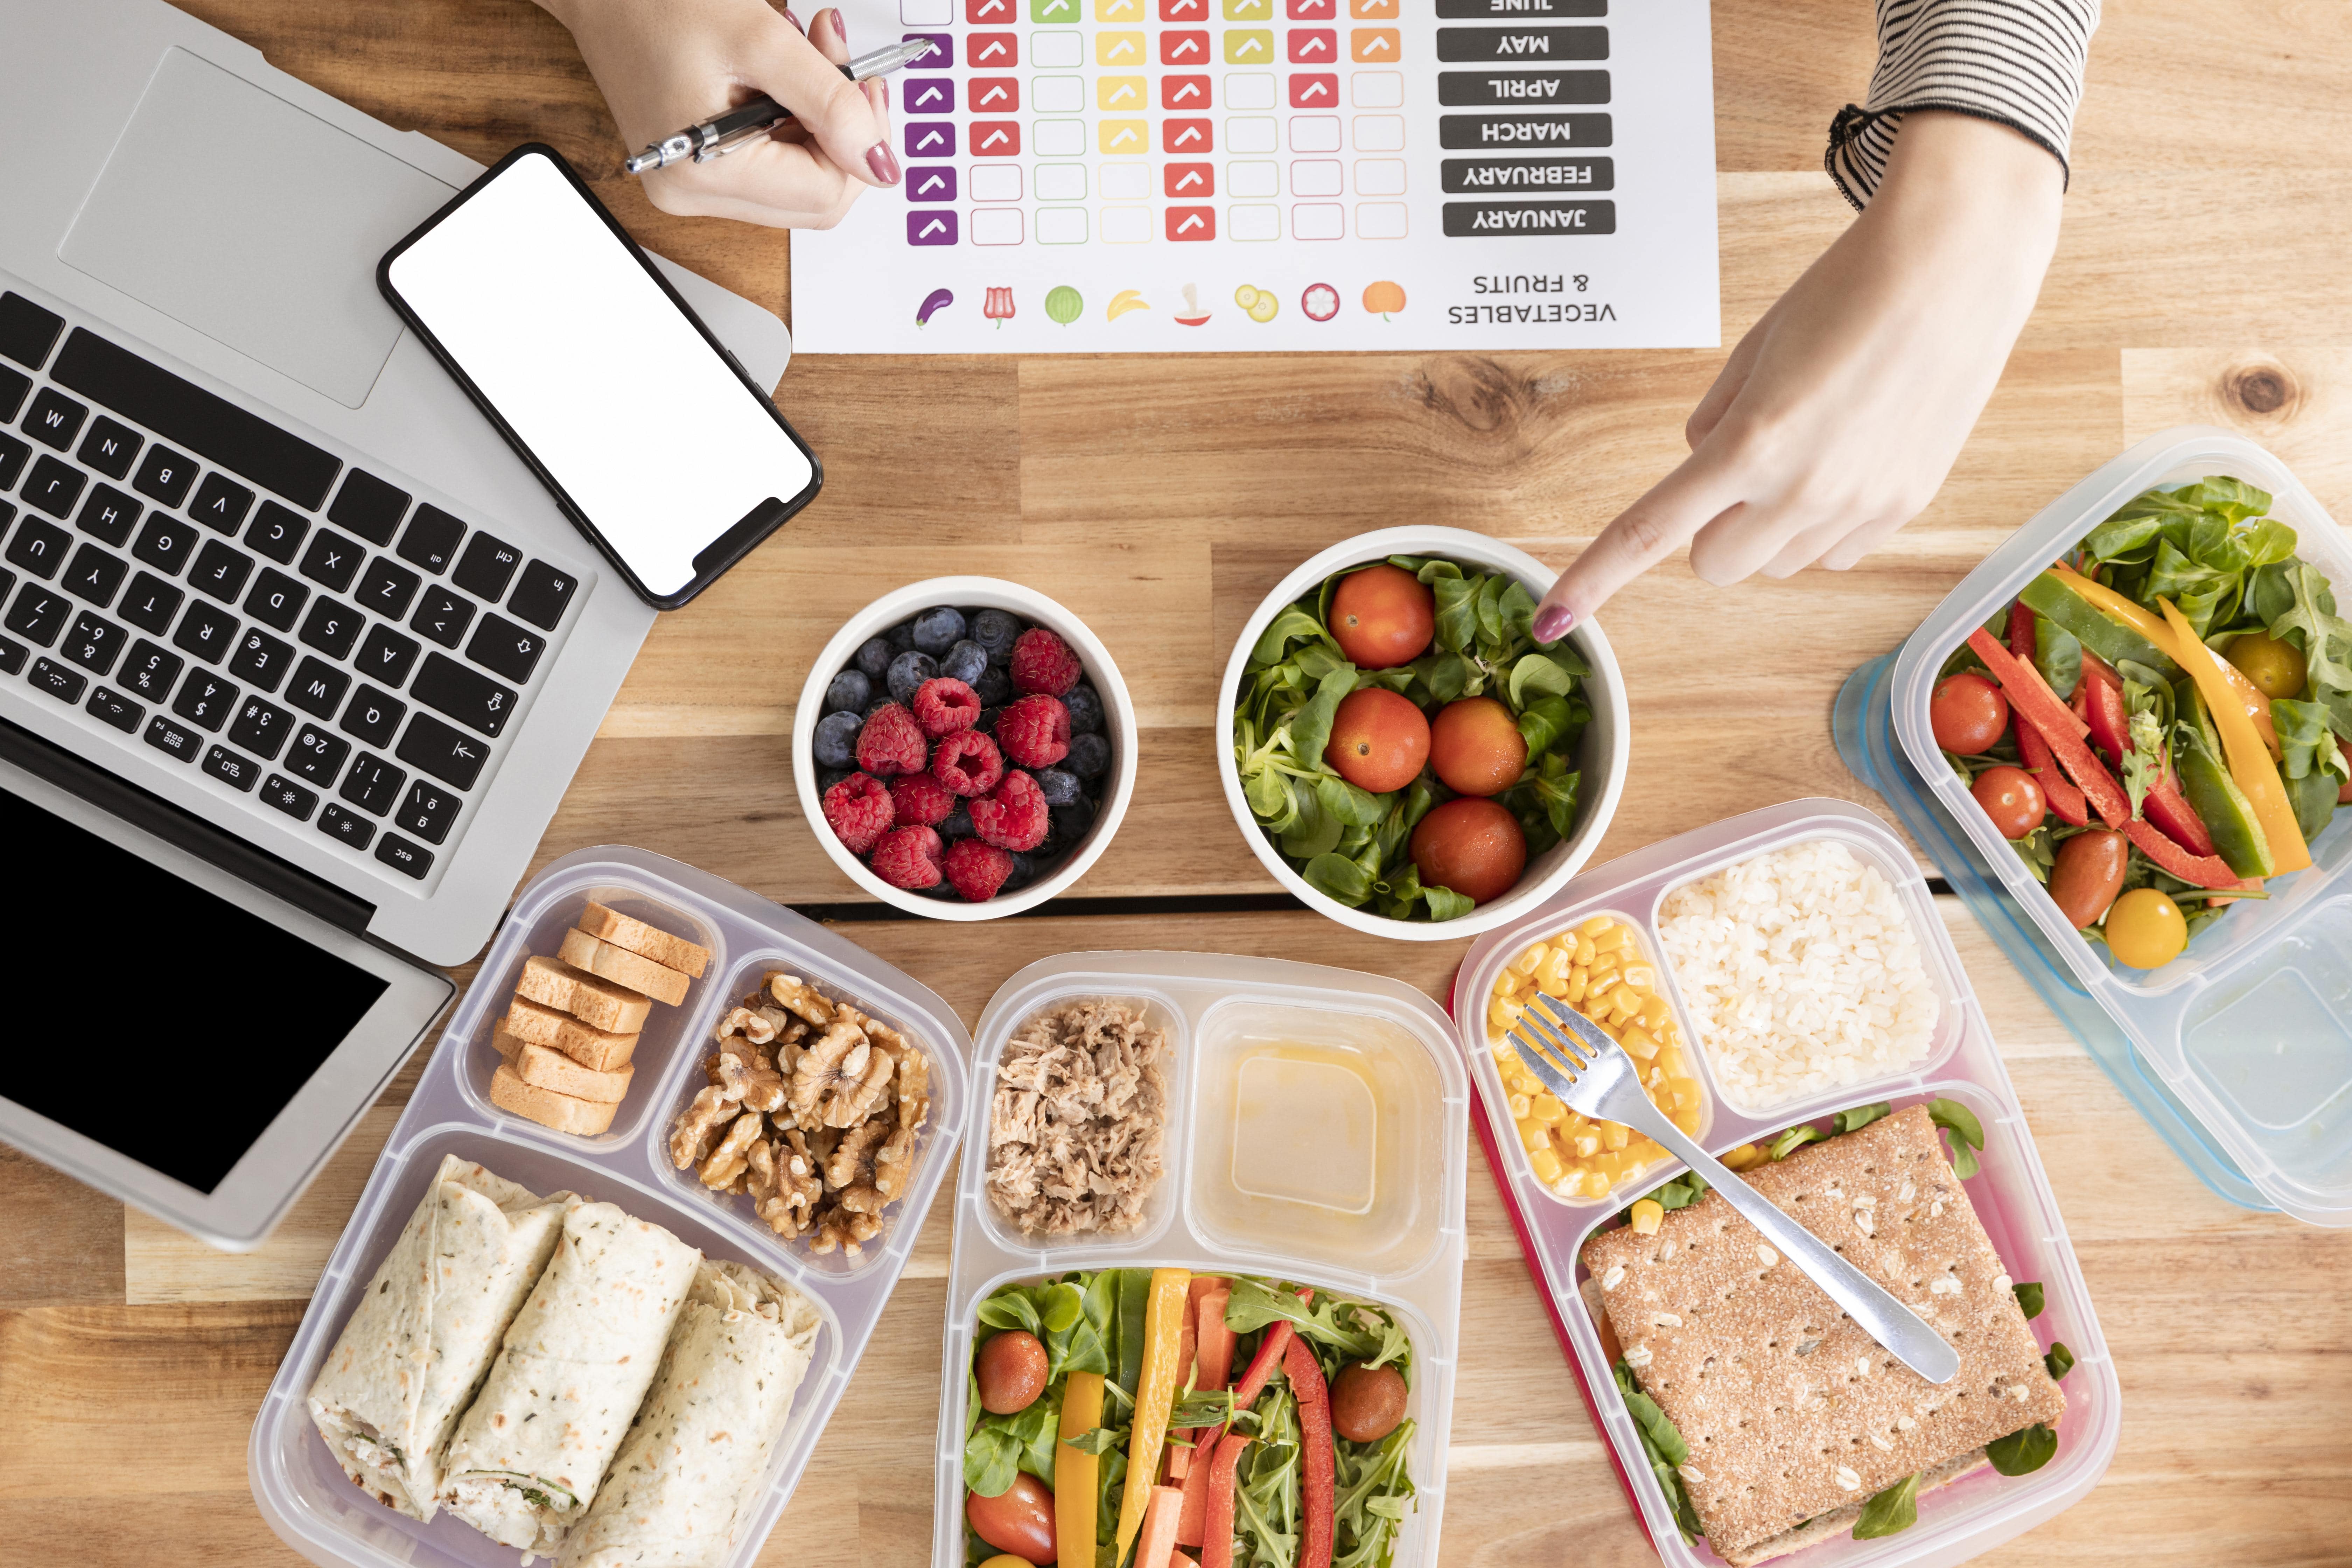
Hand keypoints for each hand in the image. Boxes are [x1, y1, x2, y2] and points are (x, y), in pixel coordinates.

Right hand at [538, 0, 896, 227]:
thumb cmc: (655, 1)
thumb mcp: (759, 40)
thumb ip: (829, 103)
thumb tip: (881, 164)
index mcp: (703, 175)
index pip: (825, 193)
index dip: (861, 140)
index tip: (865, 80)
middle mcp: (695, 195)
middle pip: (817, 197)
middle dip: (844, 128)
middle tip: (839, 56)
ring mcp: (695, 185)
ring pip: (800, 179)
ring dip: (820, 116)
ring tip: (806, 47)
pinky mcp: (698, 167)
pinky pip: (773, 162)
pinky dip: (793, 116)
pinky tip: (781, 71)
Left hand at [1532, 111, 2064, 641]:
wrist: (1953, 266)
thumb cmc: (1847, 292)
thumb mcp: (1753, 351)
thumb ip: (1712, 422)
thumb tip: (1701, 469)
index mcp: (1749, 444)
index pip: (1650, 531)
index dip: (1594, 578)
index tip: (1555, 615)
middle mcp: (1803, 489)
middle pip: (1714, 565)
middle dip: (1713, 530)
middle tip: (1741, 468)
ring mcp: (1859, 505)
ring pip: (1777, 564)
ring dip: (1772, 528)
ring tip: (1813, 447)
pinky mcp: (1905, 505)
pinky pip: (1836, 552)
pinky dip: (1827, 524)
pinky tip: (1853, 457)